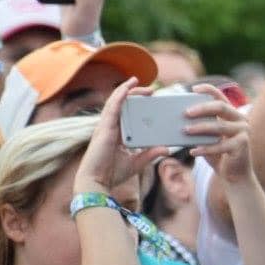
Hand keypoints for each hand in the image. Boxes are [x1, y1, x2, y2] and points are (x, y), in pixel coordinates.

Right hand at [74, 79, 165, 193]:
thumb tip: (167, 149)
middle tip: (152, 90)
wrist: (97, 181)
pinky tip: (128, 87)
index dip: (136, 105)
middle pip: (122, 105)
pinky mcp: (104, 127)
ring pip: (116, 102)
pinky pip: (112, 106)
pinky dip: (120, 95)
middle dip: (135, 94)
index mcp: (117, 134)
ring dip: (128, 90)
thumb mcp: (137, 163)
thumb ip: (150, 154)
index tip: (151, 99)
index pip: (127, 114)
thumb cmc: (112, 173)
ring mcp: (106, 126)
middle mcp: (110, 127)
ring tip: (140, 82)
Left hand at [183, 84, 253, 184]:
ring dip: (200, 128)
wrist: (234, 175)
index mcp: (232, 113)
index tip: (192, 89)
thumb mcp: (208, 137)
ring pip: (220, 126)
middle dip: (202, 108)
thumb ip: (200, 126)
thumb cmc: (218, 153)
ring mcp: (244, 132)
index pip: (220, 96)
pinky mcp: (243, 145)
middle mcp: (241, 119)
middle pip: (221, 107)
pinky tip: (192, 152)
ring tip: (185, 131)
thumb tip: (178, 118)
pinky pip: (221, 145)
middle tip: (185, 113)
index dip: (208, 89)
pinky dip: (205, 149)